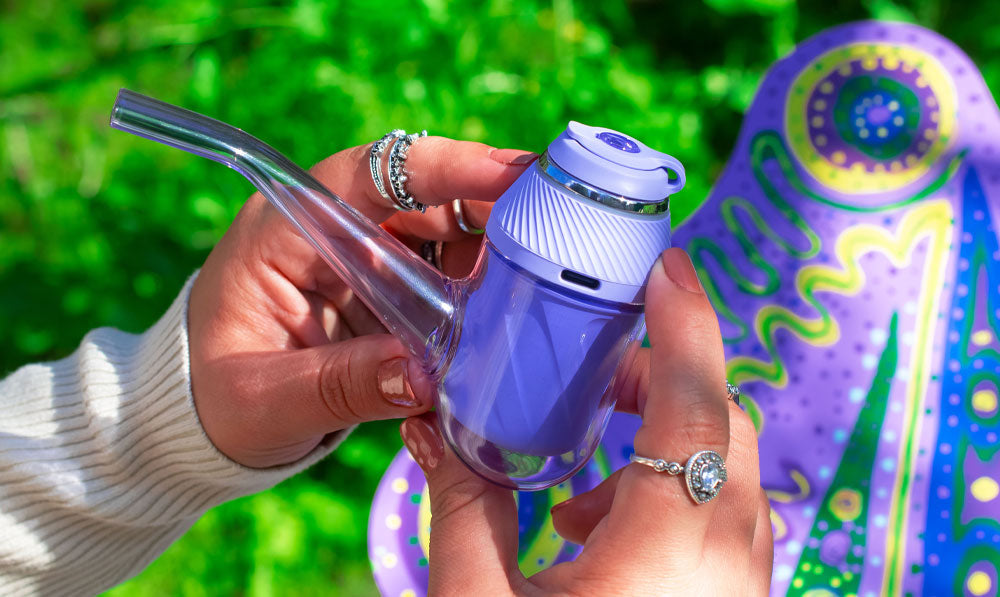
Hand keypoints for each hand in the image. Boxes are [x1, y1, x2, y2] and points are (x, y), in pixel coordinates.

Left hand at [188, 137, 536, 467]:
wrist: (202, 419)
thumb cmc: (215, 401)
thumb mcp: (266, 400)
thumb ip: (341, 385)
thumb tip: (425, 378)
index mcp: (287, 231)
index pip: (371, 173)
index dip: (445, 167)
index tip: (515, 175)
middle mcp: (334, 230)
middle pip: (427, 195)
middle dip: (496, 207)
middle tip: (566, 228)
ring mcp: (366, 259)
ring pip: (448, 233)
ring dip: (498, 250)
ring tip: (555, 272)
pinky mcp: (389, 291)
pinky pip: (448, 277)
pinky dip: (485, 289)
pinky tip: (520, 308)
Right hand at [400, 248, 772, 594]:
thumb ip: (463, 503)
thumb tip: (431, 419)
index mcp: (665, 551)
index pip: (695, 413)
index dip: (685, 328)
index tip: (667, 268)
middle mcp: (727, 562)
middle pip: (719, 425)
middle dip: (659, 380)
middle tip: (595, 376)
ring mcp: (742, 582)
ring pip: (725, 469)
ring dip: (660, 442)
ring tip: (577, 483)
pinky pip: (722, 514)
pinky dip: (671, 491)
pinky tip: (596, 528)